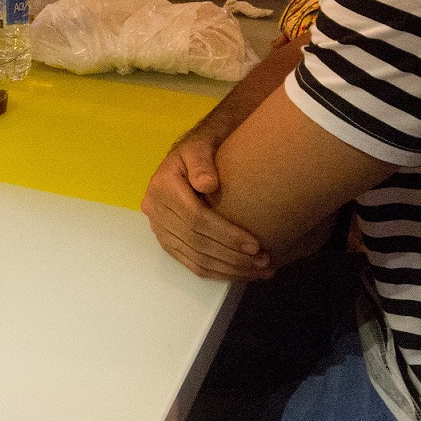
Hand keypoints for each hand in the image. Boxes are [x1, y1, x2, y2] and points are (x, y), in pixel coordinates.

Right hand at [142, 133, 271, 279]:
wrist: (188, 157)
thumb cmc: (200, 148)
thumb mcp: (199, 146)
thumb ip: (202, 162)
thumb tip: (208, 184)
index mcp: (162, 187)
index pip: (196, 219)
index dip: (226, 235)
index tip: (255, 244)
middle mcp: (155, 211)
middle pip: (197, 243)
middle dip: (233, 257)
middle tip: (264, 262)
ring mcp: (159, 229)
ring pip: (195, 259)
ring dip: (229, 269)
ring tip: (259, 271)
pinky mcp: (167, 241)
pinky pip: (191, 263)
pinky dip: (217, 273)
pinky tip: (240, 274)